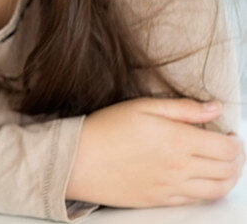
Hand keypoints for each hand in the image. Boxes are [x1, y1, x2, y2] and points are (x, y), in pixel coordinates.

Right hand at [66, 97, 244, 207]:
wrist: (78, 160)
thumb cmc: (106, 128)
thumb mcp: (142, 107)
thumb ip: (183, 108)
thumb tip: (214, 109)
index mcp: (178, 141)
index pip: (228, 149)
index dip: (236, 142)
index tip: (231, 135)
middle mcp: (180, 168)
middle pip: (228, 170)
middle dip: (237, 160)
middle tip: (231, 150)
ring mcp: (172, 188)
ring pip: (218, 189)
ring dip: (229, 178)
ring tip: (224, 167)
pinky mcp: (161, 200)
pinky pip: (197, 200)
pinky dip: (208, 191)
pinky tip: (202, 180)